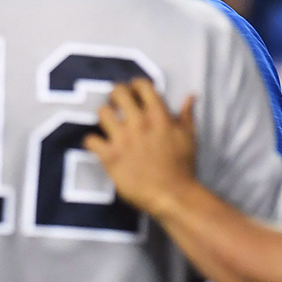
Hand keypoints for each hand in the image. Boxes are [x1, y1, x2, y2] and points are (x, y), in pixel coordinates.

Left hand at [83, 78, 197, 216]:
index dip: (135, 85)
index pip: (142, 85)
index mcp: (159, 116)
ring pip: (102, 112)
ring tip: (107, 124)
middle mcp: (139, 123)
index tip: (133, 92)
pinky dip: (92, 142)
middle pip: (118, 93)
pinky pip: (91, 140)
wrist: (173, 196)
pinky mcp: (110, 156)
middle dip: (115, 94)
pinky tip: (98, 145)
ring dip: (104, 116)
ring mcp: (123, 139)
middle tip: (116, 103)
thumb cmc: (183, 167)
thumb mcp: (189, 137)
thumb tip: (190, 96)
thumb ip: (186, 115)